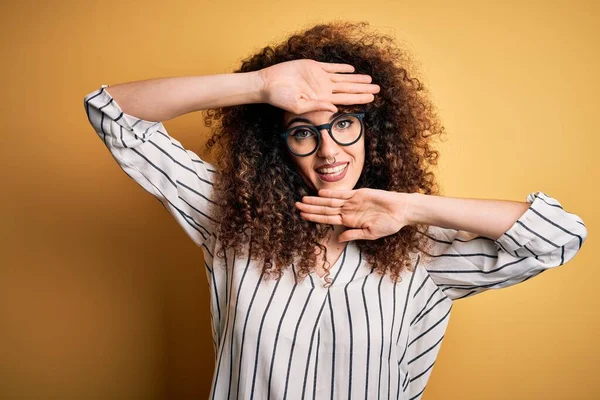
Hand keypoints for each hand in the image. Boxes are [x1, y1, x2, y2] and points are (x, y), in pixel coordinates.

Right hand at [257, 59, 379, 113]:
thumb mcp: (299, 106)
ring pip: (343, 78)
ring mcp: (319, 77)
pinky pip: (330, 67)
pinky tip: (352, 70)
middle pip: (348, 88)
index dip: (359, 98)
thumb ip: (317, 106)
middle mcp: (323, 89)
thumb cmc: (280, 98)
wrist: (268, 84)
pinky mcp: (313, 67)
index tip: (372, 98)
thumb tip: (334, 108)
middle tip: (378, 89)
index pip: (345, 99)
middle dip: (363, 89)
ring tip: (370, 80)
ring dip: (357, 79)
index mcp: (322, 99)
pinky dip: (341, 68)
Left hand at [294, 188, 411, 241]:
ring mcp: (352, 202)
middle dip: (310, 208)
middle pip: (325, 210)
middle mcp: (348, 211)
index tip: (302, 216)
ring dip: (316, 200)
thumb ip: (354, 235)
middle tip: (296, 206)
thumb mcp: (371, 234)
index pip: (327, 220)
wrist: (401, 210)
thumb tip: (339, 239)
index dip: (314, 218)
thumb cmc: (389, 224)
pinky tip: (320, 193)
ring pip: (330, 201)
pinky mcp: (358, 194)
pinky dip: (331, 193)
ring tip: (303, 199)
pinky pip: (342, 193)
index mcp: (349, 222)